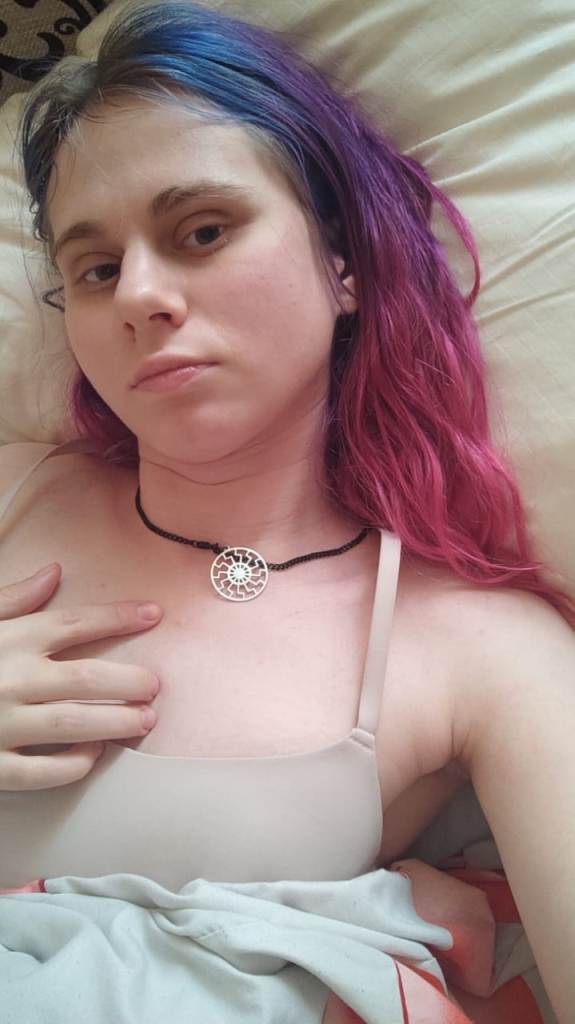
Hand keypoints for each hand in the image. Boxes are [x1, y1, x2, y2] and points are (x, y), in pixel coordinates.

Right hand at [0, 563, 162, 790]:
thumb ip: (12, 599)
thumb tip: (53, 573)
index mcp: (9, 639)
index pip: (76, 622)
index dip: (119, 617)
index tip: (154, 614)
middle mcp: (10, 679)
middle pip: (87, 679)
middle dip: (130, 681)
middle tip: (157, 686)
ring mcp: (0, 725)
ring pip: (75, 725)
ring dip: (117, 722)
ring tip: (145, 720)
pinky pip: (42, 772)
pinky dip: (74, 765)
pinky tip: (93, 756)